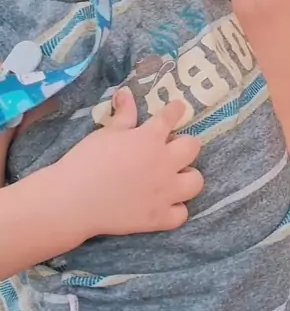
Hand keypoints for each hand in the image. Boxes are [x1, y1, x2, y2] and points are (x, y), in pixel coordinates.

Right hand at [57, 89, 202, 239]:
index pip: (171, 117)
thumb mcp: (105, 133)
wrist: (73, 200)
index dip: (175, 110)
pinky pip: (181, 214)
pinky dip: (176, 209)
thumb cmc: (86, 161)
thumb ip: (123, 114)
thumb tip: (126, 93)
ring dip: (187, 177)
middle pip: (193, 148)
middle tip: (172, 149)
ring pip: (196, 182)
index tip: (178, 109)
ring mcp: (165, 193)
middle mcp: (164, 163)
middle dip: (186, 145)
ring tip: (174, 177)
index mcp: (150, 139)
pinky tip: (165, 205)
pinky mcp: (158, 218)